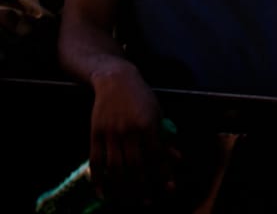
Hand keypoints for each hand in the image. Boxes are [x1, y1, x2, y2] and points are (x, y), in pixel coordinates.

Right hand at [88, 64, 175, 205]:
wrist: (116, 80)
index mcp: (147, 125)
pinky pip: (95, 162)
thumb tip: (175, 158)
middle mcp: (128, 131)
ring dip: (123, 188)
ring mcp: (109, 134)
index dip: (161, 173)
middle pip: (134, 166)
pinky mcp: (95, 134)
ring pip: (115, 168)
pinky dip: (98, 179)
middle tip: (146, 202)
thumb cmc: (142, 97)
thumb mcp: (158, 113)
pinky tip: (103, 193)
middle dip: (142, 187)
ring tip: (129, 202)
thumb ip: (164, 137)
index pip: (155, 156)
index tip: (167, 187)